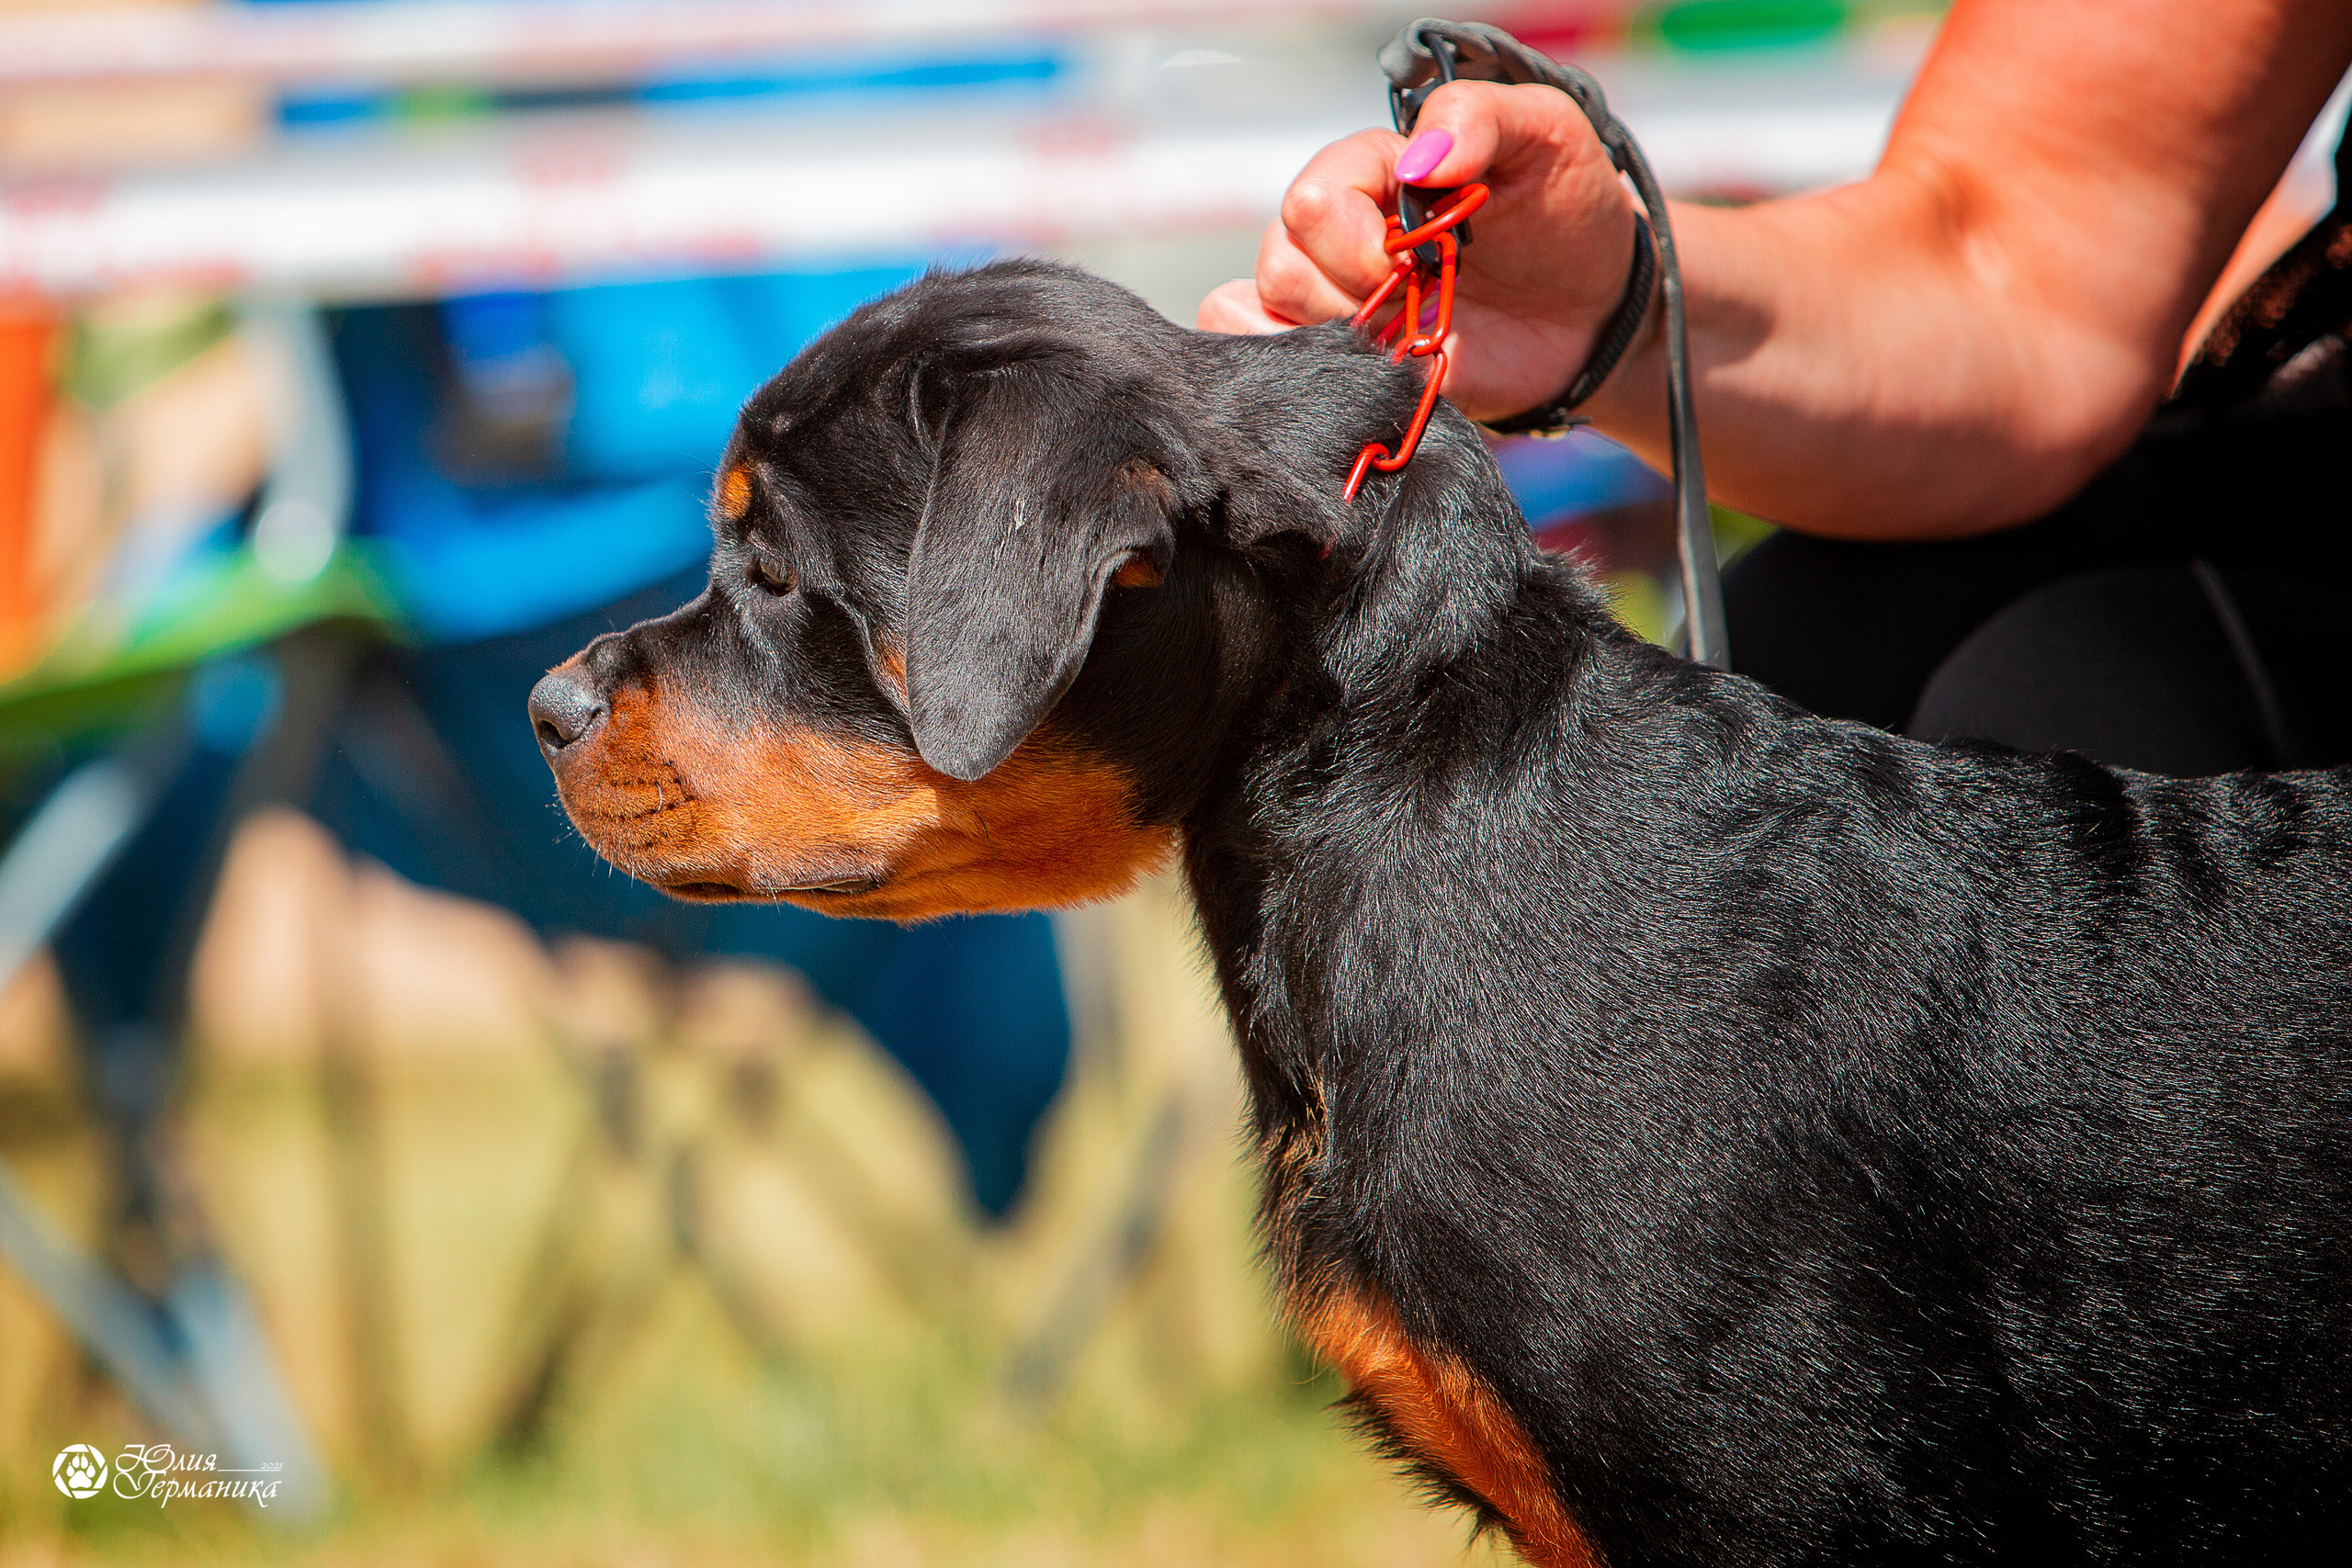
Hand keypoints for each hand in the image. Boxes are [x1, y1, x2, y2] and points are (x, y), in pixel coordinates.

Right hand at [1197, 80, 1644, 422]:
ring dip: (1333, 336)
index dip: (1359, 242)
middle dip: (1353, 292)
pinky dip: (1286, 373)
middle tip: (1420, 300)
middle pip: (1280, 261)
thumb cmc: (1567, 212)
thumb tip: (1417, 159)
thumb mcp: (1546, 134)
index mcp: (1372, 172)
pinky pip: (1260, 364)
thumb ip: (1480, 117)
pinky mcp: (1341, 367)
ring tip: (1401, 339)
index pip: (1312, 199)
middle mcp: (1339, 235)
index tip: (1421, 262)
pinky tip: (1352, 372)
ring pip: (1260, 312)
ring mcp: (1334, 303)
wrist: (1594, 311)